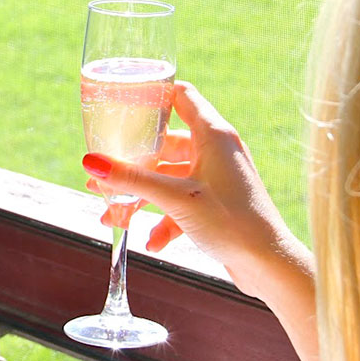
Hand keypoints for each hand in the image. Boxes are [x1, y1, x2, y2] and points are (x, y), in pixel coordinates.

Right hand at [85, 82, 301, 299]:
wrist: (269, 265)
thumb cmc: (232, 222)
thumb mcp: (175, 198)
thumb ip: (132, 179)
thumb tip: (90, 161)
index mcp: (213, 134)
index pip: (180, 96)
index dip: (151, 95)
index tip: (122, 103)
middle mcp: (216, 150)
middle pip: (165, 145)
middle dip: (132, 165)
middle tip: (101, 175)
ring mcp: (217, 177)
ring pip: (168, 179)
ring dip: (142, 198)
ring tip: (113, 217)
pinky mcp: (216, 202)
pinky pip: (181, 203)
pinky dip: (164, 220)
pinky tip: (152, 243)